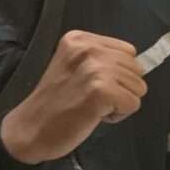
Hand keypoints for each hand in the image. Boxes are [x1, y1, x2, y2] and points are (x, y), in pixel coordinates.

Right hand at [0, 31, 144, 163]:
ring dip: (120, 102)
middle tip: (90, 97)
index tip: (91, 84)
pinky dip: (118, 115)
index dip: (117, 73)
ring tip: (91, 105)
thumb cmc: (55, 103)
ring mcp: (95, 68)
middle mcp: (88, 48)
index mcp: (80, 39)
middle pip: (136, 68)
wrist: (30, 130)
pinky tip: (95, 115)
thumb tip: (139, 65)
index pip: (128, 51)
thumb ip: (102, 59)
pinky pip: (133, 103)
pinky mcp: (102, 91)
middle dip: (120, 87)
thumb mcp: (74, 67)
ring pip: (139, 87)